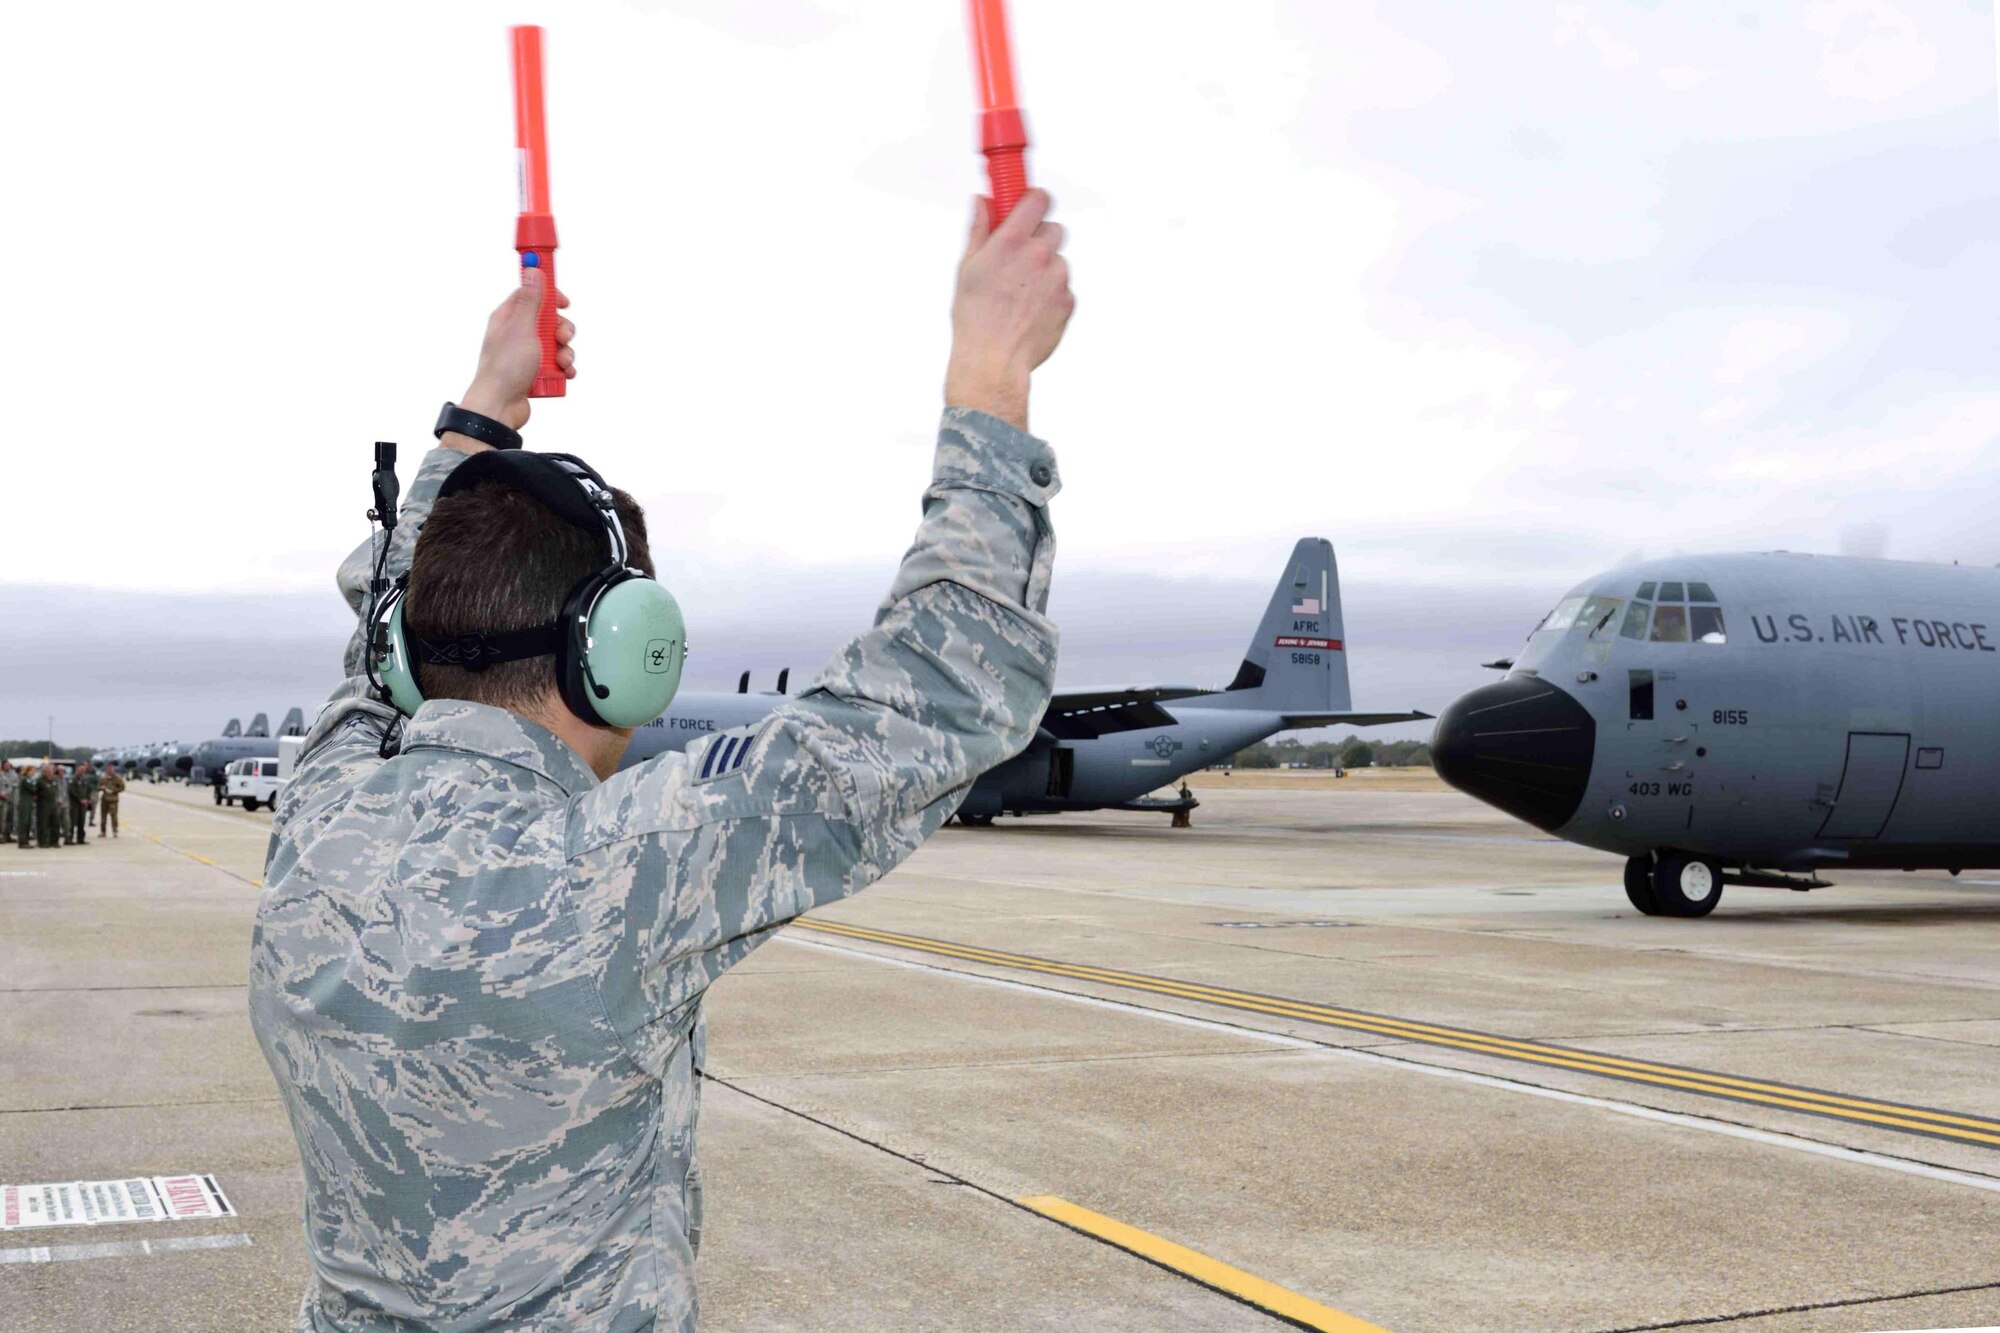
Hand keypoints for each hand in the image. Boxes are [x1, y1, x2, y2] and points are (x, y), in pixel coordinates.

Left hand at [449, 269, 575, 446]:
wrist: (500, 406)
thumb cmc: (505, 367)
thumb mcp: (521, 327)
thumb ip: (530, 299)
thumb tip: (533, 270)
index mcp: (508, 318)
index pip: (532, 295)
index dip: (550, 296)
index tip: (564, 302)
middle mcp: (516, 334)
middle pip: (549, 321)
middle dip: (562, 330)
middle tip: (561, 339)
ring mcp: (526, 354)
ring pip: (556, 344)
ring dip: (565, 353)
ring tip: (561, 363)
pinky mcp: (534, 372)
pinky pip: (557, 365)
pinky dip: (564, 369)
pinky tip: (564, 374)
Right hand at [944, 189, 1073, 431]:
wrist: (994, 360)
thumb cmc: (975, 317)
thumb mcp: (967, 267)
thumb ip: (979, 229)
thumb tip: (982, 202)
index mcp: (1011, 241)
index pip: (1038, 199)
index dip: (1034, 201)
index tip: (1028, 207)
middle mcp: (1039, 255)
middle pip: (1053, 228)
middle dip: (1038, 238)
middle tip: (1019, 258)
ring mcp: (1058, 278)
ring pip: (1059, 260)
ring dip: (1045, 270)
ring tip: (1020, 294)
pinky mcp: (1068, 301)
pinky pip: (1064, 288)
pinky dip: (1051, 295)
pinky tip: (1030, 310)